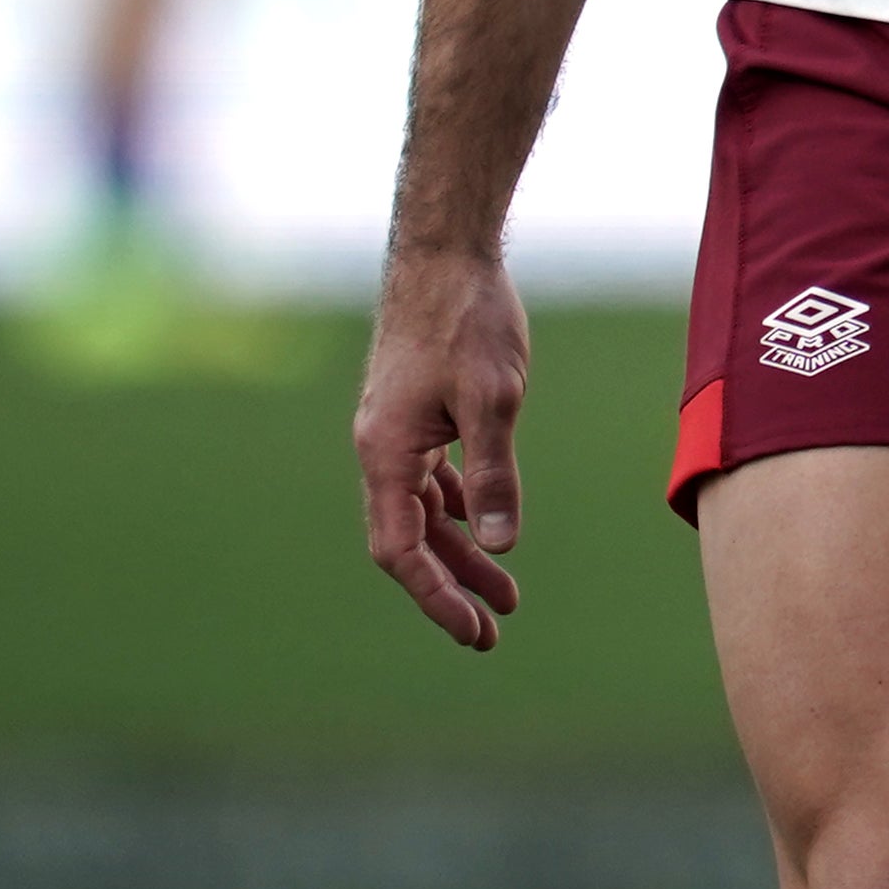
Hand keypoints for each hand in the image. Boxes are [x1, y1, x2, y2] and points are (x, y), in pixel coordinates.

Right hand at [353, 244, 532, 650]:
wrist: (446, 255)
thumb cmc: (468, 319)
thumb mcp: (495, 398)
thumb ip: (495, 473)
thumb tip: (501, 545)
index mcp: (386, 455)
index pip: (401, 550)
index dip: (435, 596)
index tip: (473, 631)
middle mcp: (381, 450)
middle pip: (411, 540)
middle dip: (450, 588)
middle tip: (492, 633)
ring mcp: (397, 432)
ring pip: (424, 512)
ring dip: (461, 551)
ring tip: (506, 593)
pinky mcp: (417, 414)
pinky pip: (431, 480)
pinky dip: (458, 508)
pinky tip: (485, 528)